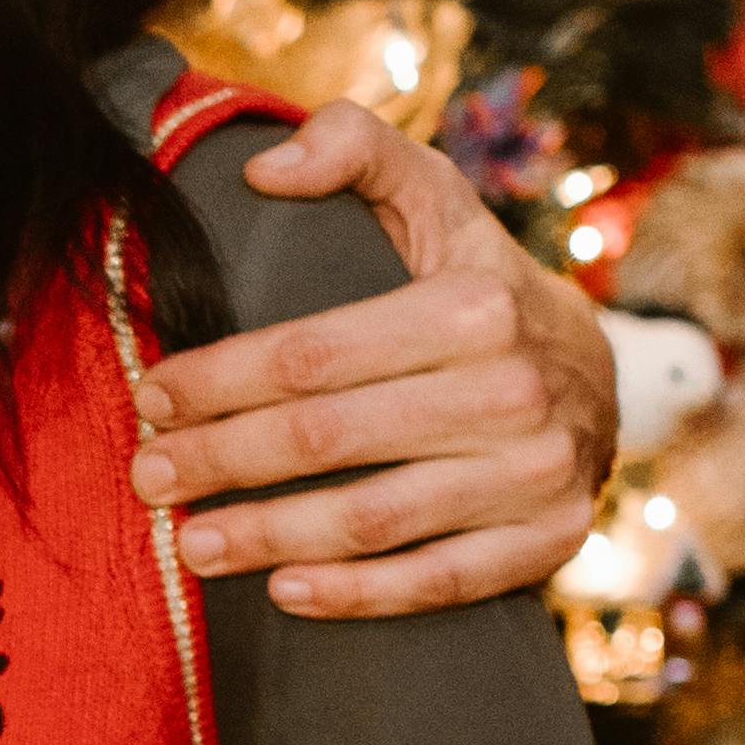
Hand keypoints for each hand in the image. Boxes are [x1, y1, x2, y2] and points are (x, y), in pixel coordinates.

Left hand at [136, 102, 615, 616]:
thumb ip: (352, 148)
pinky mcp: (548, 540)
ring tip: (189, 545)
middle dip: (222, 460)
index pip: (311, 354)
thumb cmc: (475, 279)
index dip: (219, 379)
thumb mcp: (431, 196)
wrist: (596, 370)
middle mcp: (513, 391)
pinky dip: (357, 595)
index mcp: (474, 306)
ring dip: (268, 538)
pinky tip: (282, 592)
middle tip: (149, 476)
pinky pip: (438, 582)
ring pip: (374, 522)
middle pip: (328, 440)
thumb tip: (263, 168)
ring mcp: (536, 474)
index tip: (154, 394)